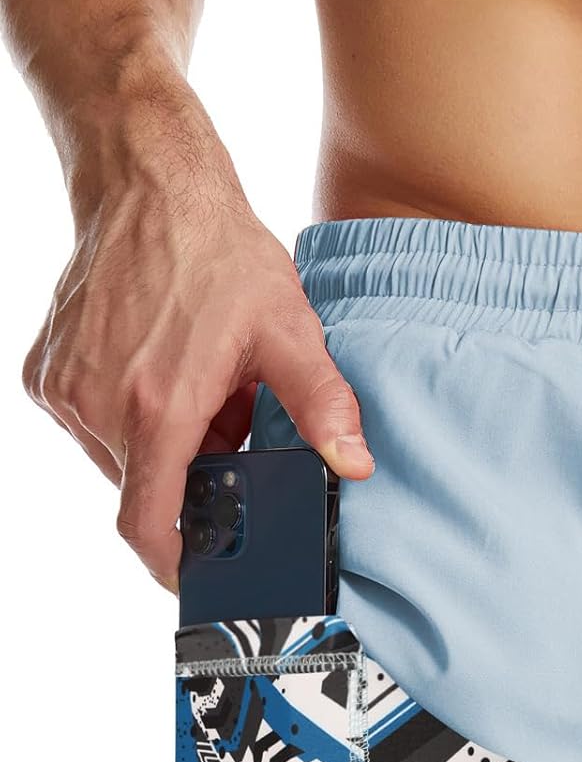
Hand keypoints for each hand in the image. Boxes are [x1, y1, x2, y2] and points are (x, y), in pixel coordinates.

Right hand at [22, 99, 372, 589]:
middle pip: (148, 487)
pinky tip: (163, 368)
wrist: (147, 184)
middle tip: (231, 425)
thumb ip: (323, 406)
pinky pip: (96, 425)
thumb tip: (355, 465)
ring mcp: (64, 388)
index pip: (148, 524)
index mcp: (157, 407)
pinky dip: (135, 417)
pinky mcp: (45, 371)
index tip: (199, 577)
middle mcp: (98, 404)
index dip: (174, 563)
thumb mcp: (289, 332)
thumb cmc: (219, 255)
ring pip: (122, 458)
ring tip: (201, 386)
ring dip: (166, 443)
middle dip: (193, 475)